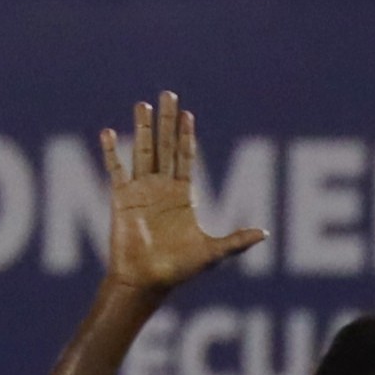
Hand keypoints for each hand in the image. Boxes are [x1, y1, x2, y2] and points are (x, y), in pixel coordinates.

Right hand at [101, 92, 266, 296]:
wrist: (147, 281)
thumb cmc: (179, 270)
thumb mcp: (212, 253)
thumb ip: (236, 241)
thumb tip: (264, 233)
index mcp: (183, 196)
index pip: (186, 158)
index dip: (186, 136)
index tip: (188, 114)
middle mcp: (162, 188)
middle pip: (164, 147)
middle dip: (166, 121)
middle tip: (168, 94)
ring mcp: (140, 191)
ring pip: (142, 152)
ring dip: (142, 128)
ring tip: (142, 104)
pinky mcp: (121, 198)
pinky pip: (116, 170)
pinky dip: (112, 152)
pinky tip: (110, 132)